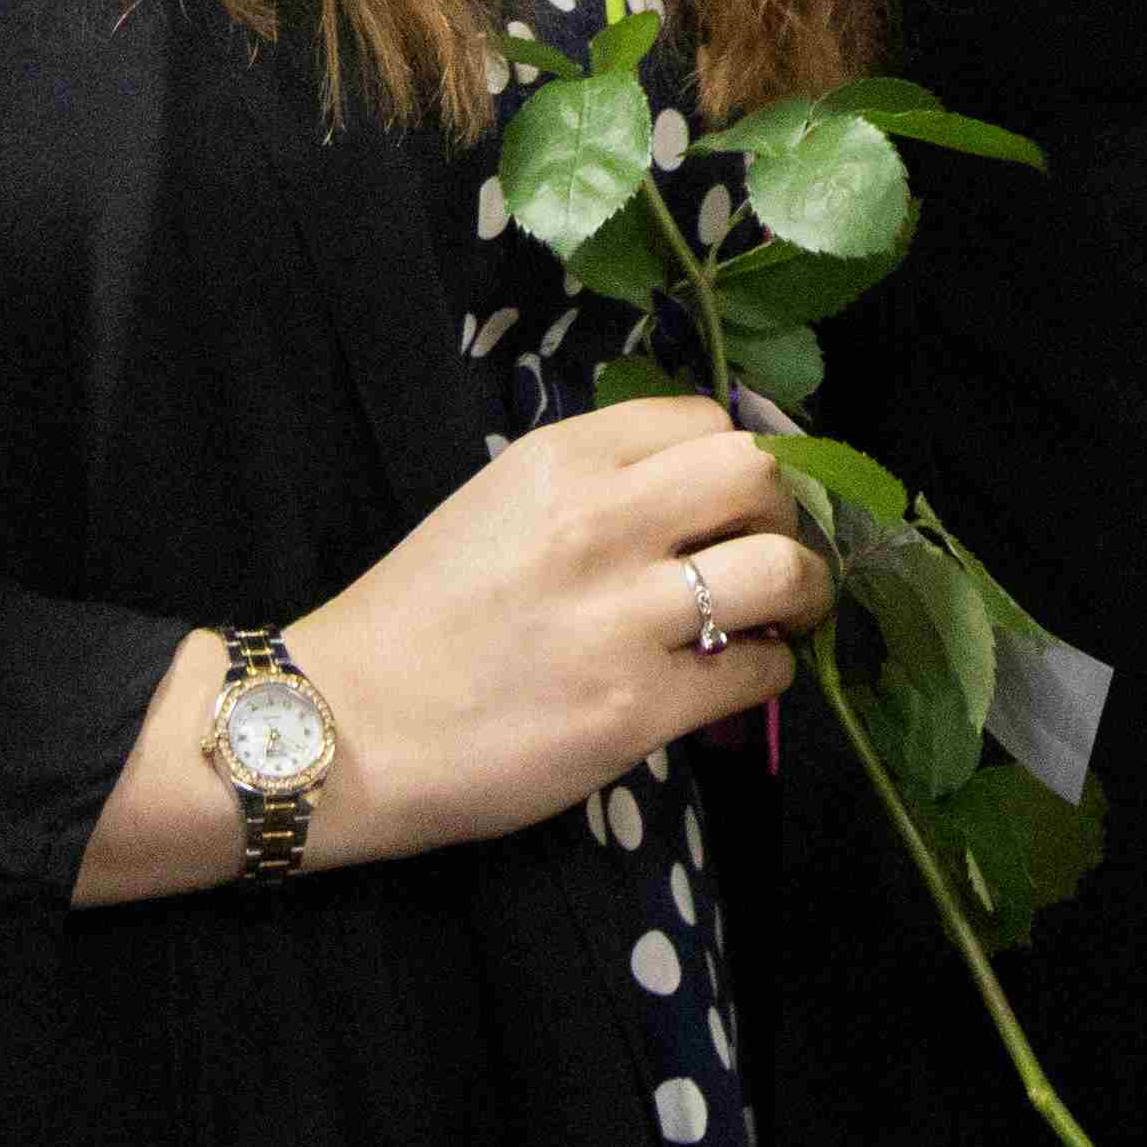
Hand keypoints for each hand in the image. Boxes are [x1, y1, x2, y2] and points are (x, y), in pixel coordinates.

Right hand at [293, 396, 824, 861]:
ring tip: (784, 615)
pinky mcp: (634, 709)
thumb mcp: (499, 503)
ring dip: (802, 593)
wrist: (344, 726)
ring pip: (781, 569)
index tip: (742, 496)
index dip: (740, 460)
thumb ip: (598, 483)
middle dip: (784, 514)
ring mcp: (621, 618)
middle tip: (772, 551)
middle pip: (760, 478)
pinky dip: (767, 671)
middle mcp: (600, 522)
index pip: (707, 419)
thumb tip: (705, 488)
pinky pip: (757, 671)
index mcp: (562, 458)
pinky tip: (738, 676)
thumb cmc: (419, 617)